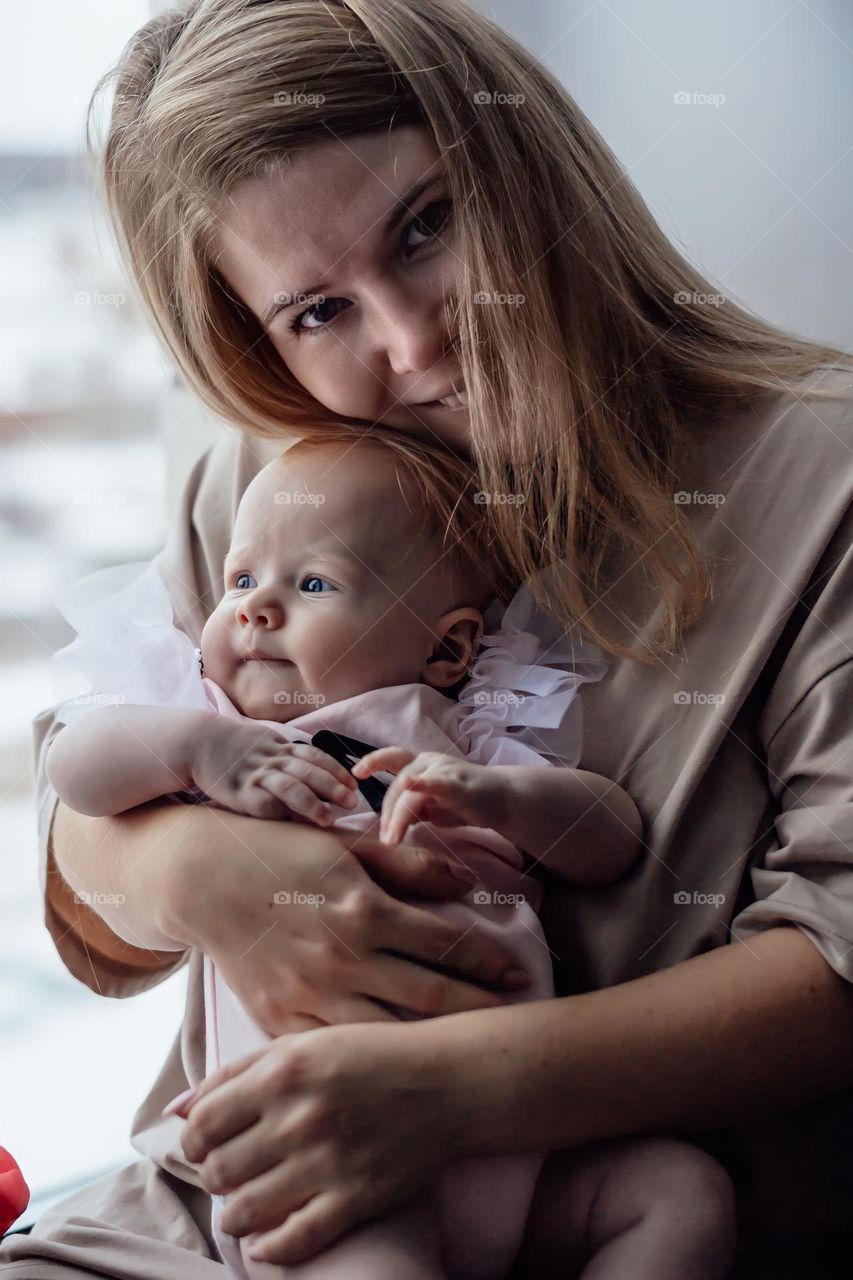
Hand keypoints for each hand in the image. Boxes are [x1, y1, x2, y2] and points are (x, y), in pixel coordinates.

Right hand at [172, 813, 530, 1031]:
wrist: (203, 880)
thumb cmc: (281, 853)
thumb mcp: (347, 846)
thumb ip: (410, 864)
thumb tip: (469, 882)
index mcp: (364, 910)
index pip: (448, 943)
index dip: (491, 960)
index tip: (520, 972)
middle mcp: (343, 959)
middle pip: (432, 997)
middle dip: (481, 1008)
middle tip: (518, 1017)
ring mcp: (310, 997)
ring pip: (391, 1033)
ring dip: (438, 1041)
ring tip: (475, 1047)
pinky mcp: (282, 1022)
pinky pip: (340, 1050)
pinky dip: (377, 1058)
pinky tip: (406, 1063)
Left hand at [175, 1020, 473, 1264]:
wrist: (448, 1081)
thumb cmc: (371, 1054)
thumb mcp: (302, 1043)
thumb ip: (236, 1072)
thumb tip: (176, 1109)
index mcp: (281, 1073)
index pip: (202, 1124)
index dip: (194, 1140)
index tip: (208, 1142)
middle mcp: (299, 1118)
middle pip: (218, 1171)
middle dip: (213, 1176)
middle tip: (228, 1171)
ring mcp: (327, 1162)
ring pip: (245, 1211)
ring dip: (234, 1215)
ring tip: (245, 1205)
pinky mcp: (356, 1198)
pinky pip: (294, 1242)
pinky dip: (270, 1250)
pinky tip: (266, 1241)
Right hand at [191, 719, 358, 824]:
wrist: (197, 742)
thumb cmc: (235, 746)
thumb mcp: (265, 741)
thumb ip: (287, 754)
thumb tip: (316, 768)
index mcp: (280, 746)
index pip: (315, 756)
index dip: (337, 770)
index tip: (355, 784)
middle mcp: (271, 759)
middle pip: (309, 771)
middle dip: (333, 787)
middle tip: (352, 802)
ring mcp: (255, 775)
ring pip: (289, 786)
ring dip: (312, 803)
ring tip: (328, 819)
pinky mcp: (239, 792)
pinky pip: (262, 802)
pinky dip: (279, 811)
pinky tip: (293, 823)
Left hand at [353, 748, 511, 846]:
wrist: (503, 801)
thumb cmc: (466, 803)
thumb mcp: (432, 807)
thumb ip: (411, 809)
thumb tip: (389, 826)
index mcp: (421, 764)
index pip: (392, 758)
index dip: (373, 762)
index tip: (356, 773)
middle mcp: (430, 761)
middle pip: (397, 787)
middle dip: (388, 816)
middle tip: (386, 841)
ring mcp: (444, 770)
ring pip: (411, 792)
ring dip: (399, 818)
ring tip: (393, 841)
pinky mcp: (460, 784)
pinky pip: (437, 782)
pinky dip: (422, 782)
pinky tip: (410, 783)